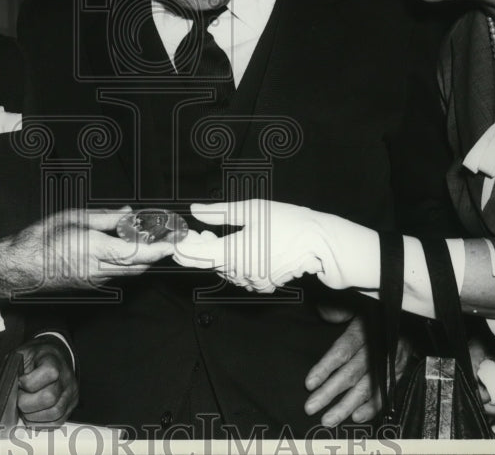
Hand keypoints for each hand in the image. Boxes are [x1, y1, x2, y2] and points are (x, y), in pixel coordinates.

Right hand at [0, 207, 174, 296]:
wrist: (19, 267)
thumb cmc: (41, 239)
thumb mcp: (73, 218)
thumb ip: (104, 218)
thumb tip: (128, 215)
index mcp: (93, 249)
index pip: (135, 253)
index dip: (158, 249)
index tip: (174, 241)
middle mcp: (98, 270)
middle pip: (138, 265)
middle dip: (158, 253)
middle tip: (171, 238)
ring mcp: (95, 281)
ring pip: (130, 272)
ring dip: (146, 259)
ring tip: (157, 241)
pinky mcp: (91, 285)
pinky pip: (118, 275)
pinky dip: (130, 262)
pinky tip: (132, 249)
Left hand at [15, 337, 77, 426]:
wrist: (52, 358)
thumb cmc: (34, 359)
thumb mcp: (20, 355)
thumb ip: (10, 370)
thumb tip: (1, 390)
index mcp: (53, 360)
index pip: (49, 373)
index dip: (29, 382)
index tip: (19, 382)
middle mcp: (66, 377)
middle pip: (50, 397)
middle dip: (27, 403)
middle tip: (19, 399)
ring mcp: (70, 393)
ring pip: (54, 414)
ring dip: (33, 416)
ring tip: (24, 408)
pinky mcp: (70, 407)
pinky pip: (57, 422)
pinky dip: (40, 423)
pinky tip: (32, 414)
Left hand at [180, 200, 379, 292]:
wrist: (318, 242)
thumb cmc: (286, 221)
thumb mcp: (250, 209)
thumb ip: (218, 213)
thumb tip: (194, 211)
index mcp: (232, 253)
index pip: (195, 255)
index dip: (182, 247)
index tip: (176, 237)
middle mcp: (239, 273)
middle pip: (208, 263)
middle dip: (199, 249)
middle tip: (199, 232)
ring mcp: (251, 282)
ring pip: (223, 270)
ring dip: (217, 256)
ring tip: (219, 238)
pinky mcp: (263, 285)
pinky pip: (240, 276)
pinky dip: (234, 264)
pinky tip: (240, 250)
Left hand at [304, 316, 411, 425]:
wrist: (413, 316)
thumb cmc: (378, 310)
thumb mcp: (359, 303)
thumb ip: (340, 309)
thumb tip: (323, 313)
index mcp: (364, 330)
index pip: (342, 351)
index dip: (326, 367)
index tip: (309, 383)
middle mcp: (376, 349)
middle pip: (351, 374)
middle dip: (330, 393)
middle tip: (311, 407)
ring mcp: (389, 364)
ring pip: (367, 388)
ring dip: (347, 406)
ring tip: (328, 419)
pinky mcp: (398, 373)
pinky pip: (386, 393)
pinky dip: (372, 407)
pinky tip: (356, 417)